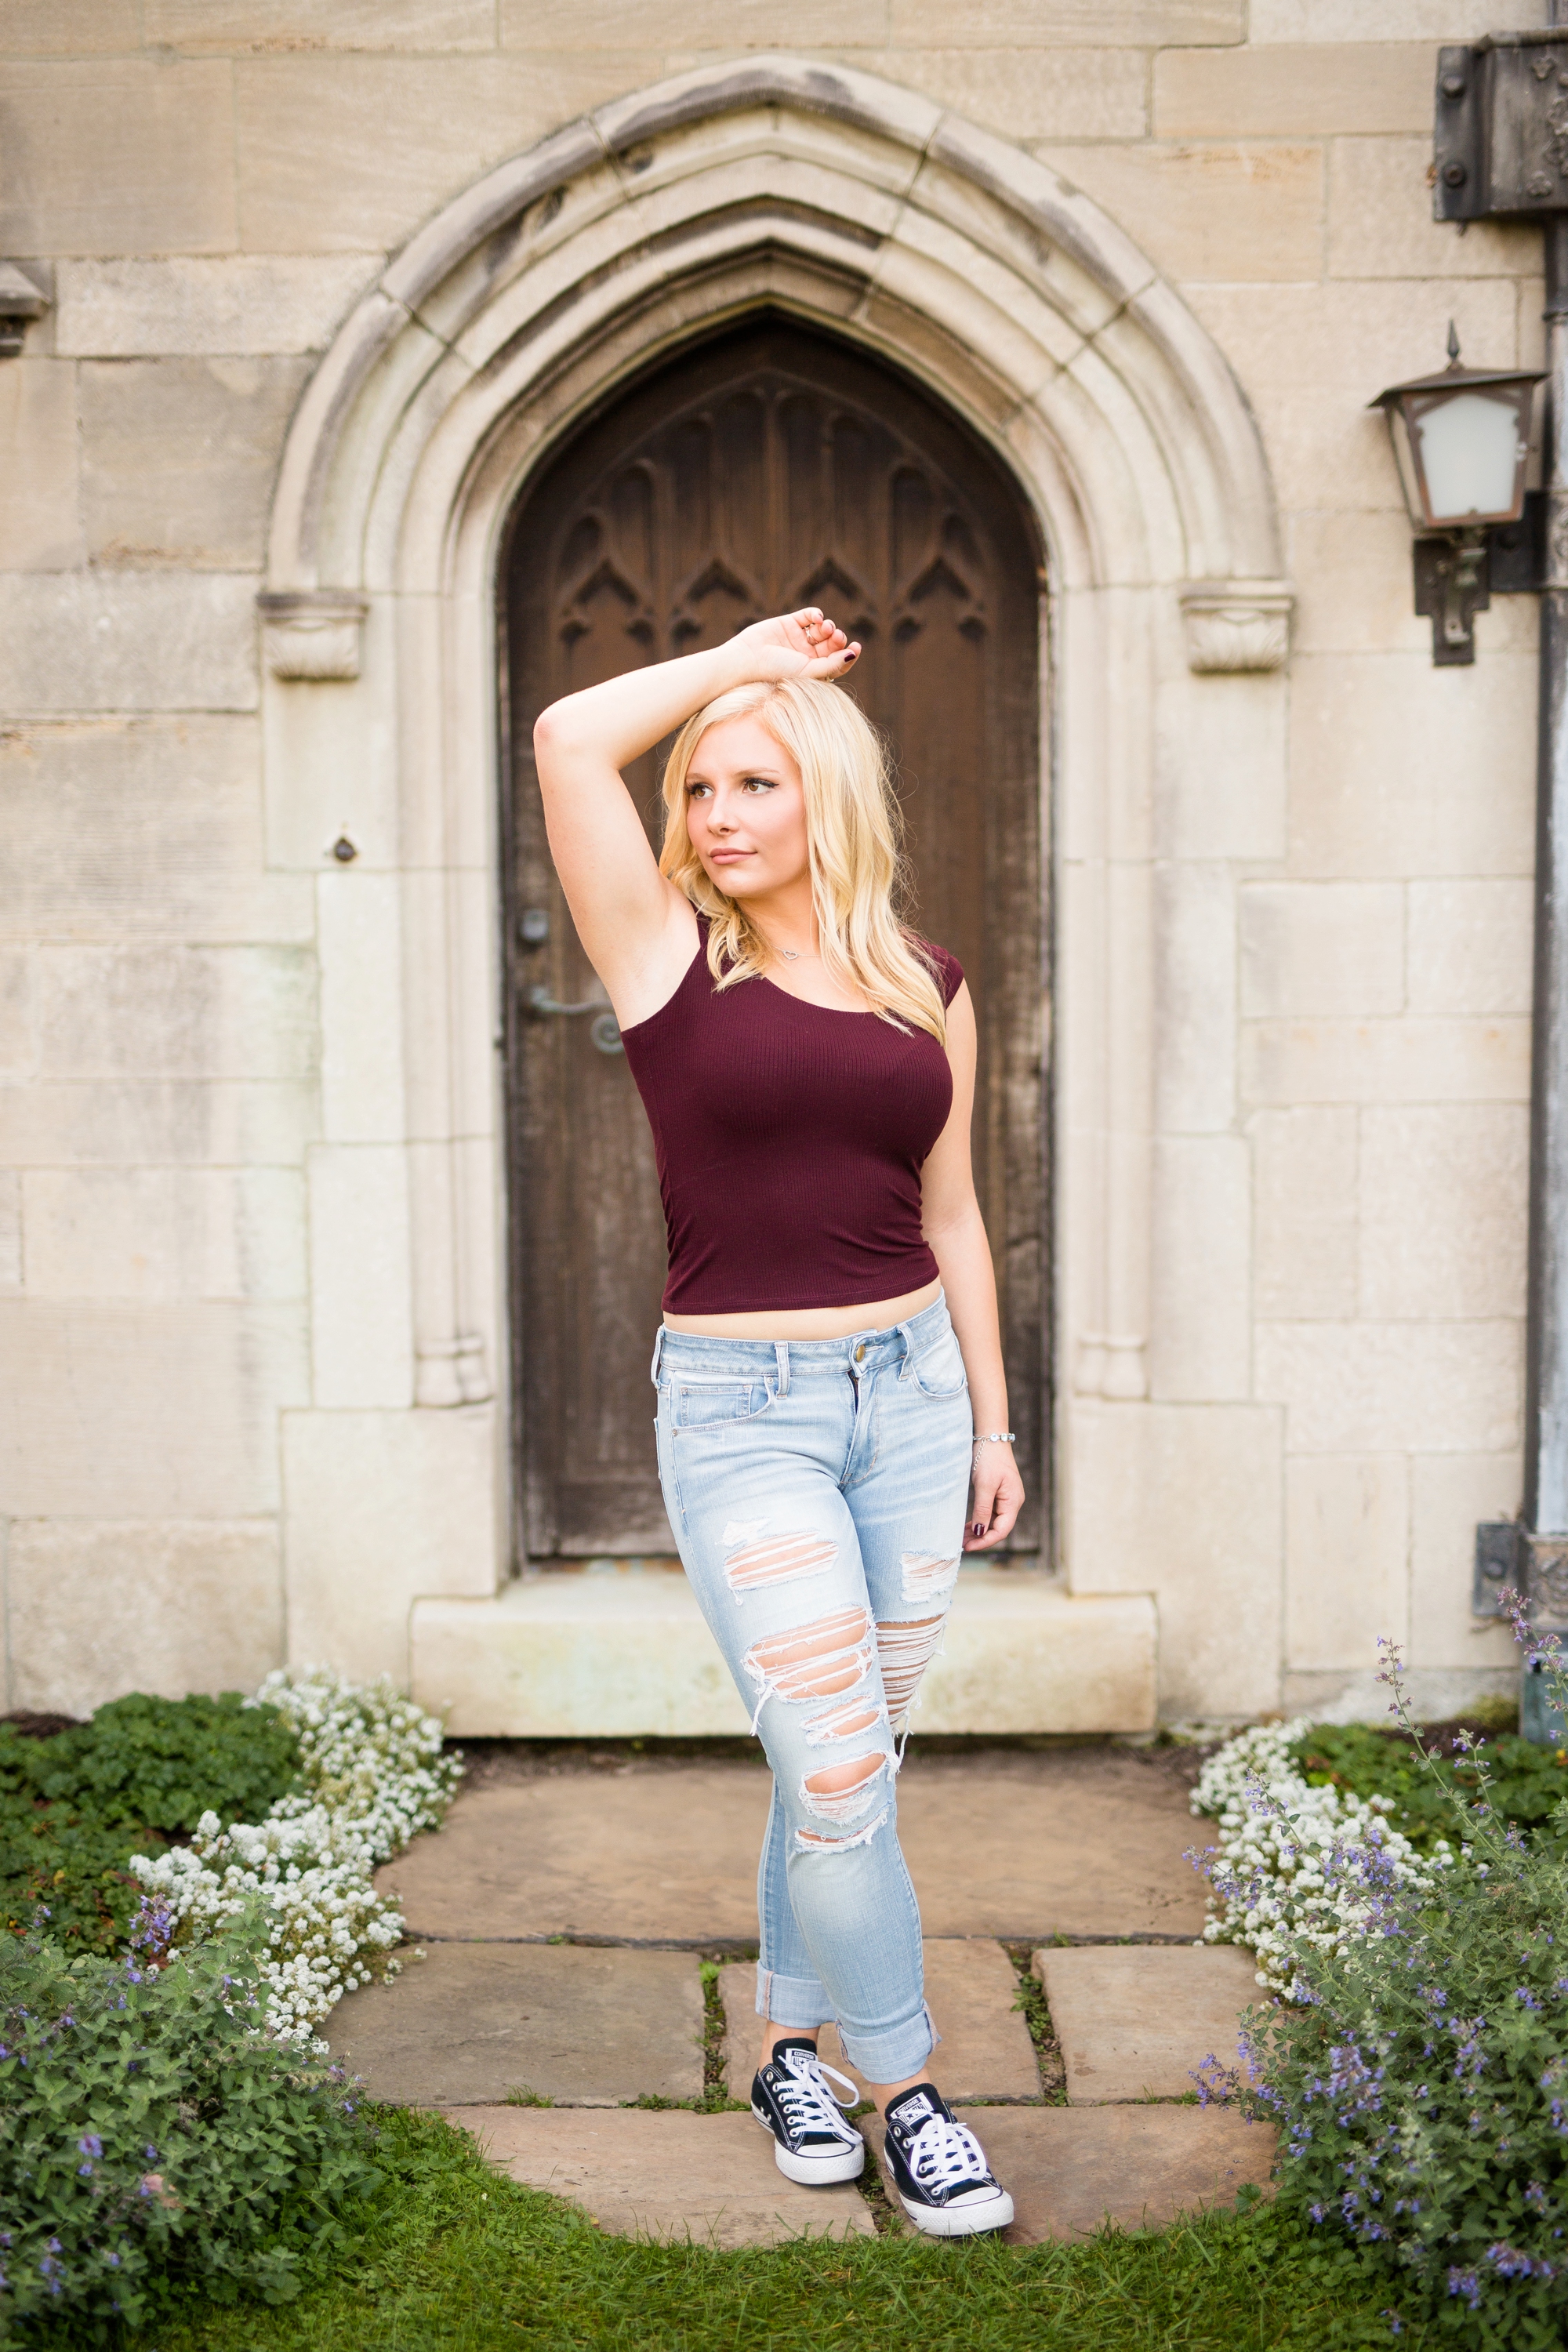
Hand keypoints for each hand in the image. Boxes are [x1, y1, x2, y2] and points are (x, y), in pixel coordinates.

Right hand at [729, 607, 860, 683]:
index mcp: (813, 671)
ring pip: (823, 629)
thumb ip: (833, 664)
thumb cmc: (776, 671)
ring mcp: (798, 639)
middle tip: (836, 637)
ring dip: (828, 626)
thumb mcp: (808, 671)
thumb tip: (853, 654)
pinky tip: (817, 618)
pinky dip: (816, 614)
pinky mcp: (789, 623)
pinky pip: (809, 615)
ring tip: (825, 628)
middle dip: (838, 639)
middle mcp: (807, 656)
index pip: (838, 662)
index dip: (849, 654)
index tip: (856, 647)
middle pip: (832, 645)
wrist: (747, 659)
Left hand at [964, 1441, 1023, 1551]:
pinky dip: (979, 1521)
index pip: (1002, 1530)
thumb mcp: (984, 1485)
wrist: (990, 1437)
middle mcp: (1012, 1503)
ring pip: (993, 1522)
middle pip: (998, 1528)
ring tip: (961, 1538)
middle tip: (961, 1544)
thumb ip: (983, 1509)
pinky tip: (967, 1526)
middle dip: (980, 1538)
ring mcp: (1005, 1499)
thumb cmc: (989, 1458)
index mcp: (1013, 1502)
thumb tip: (980, 1532)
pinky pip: (989, 1513)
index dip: (985, 1541)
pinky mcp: (998, 1494)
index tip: (969, 1547)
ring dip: (978, 1531)